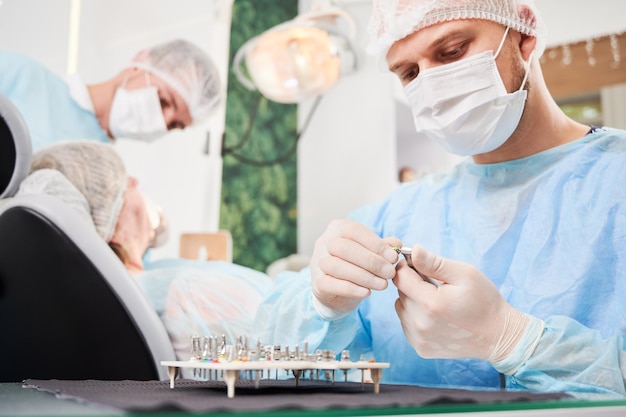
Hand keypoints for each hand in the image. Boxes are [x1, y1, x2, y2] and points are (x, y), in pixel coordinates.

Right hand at [310, 219, 400, 317]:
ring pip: (337, 266)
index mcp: (337, 229)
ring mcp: (318, 263)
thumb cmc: (356, 266)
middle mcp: (324, 243)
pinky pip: (332, 284)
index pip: (354, 231)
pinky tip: (367, 292)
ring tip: (383, 284)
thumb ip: (383, 247)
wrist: (337, 292)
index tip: (393, 257)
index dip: (375, 243)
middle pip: (344, 247)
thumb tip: (396, 244)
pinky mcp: (317, 283)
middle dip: (371, 261)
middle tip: (389, 273)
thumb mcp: (371, 253)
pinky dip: (352, 288)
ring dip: (364, 276)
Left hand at [393, 245, 527, 362]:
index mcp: (430, 304)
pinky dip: (416, 316)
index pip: (401, 278)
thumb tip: (413, 251)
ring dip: (413, 300)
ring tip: (436, 299)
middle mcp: (420, 324)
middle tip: (434, 282)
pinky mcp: (421, 348)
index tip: (418, 264)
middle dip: (413, 283)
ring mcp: (419, 339)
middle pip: (401, 293)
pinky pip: (407, 324)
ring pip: (401, 308)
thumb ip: (434, 262)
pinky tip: (435, 315)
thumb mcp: (464, 274)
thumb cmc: (483, 301)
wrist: (498, 336)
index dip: (407, 267)